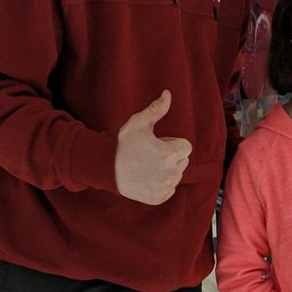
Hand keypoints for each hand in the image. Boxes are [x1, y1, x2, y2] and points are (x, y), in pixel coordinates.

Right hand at [113, 90, 191, 204]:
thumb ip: (156, 109)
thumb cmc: (123, 144)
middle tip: (151, 154)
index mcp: (170, 154)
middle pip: (183, 161)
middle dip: (171, 156)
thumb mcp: (138, 123)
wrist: (106, 168)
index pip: (186, 147)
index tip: (158, 144)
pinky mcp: (159, 198)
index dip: (172, 143)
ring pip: (177, 175)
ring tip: (148, 165)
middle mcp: (171, 173)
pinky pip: (169, 189)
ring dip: (167, 169)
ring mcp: (165, 187)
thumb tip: (168, 93)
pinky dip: (162, 183)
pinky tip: (147, 177)